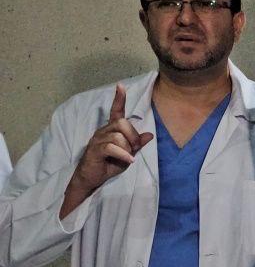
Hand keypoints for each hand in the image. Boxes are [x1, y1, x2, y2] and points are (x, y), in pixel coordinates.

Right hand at [62, 84, 152, 216]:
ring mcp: (97, 140)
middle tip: (132, 150)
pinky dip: (123, 154)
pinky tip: (128, 160)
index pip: (116, 111)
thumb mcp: (128, 154)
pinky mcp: (94, 150)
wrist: (92, 180)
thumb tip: (150, 135)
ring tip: (126, 158)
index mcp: (111, 130)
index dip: (119, 99)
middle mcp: (103, 131)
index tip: (121, 86)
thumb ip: (137, 144)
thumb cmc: (109, 165)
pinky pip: (112, 147)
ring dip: (127, 148)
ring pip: (118, 136)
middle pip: (122, 124)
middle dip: (132, 137)